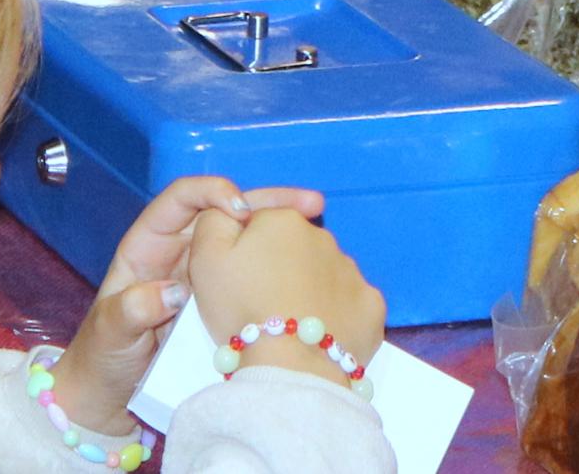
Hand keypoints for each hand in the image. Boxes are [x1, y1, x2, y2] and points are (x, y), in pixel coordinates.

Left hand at [48, 178, 325, 433]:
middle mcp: (180, 253)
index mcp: (149, 245)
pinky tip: (306, 266)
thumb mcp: (109, 333)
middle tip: (308, 202)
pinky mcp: (220, 304)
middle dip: (266, 201)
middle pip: (226, 212)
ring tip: (318, 222)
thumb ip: (131, 311)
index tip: (240, 208)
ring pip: (244, 241)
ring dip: (280, 228)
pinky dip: (276, 268)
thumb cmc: (101, 357)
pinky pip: (249, 277)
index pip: (182, 199)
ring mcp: (204, 278)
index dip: (211, 193)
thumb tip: (172, 292)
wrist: (110, 398)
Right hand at [191, 204, 387, 380]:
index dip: (246, 253)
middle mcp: (323, 237)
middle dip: (280, 269)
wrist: (290, 366)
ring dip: (309, 292)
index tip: (239, 282)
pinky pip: (351, 305)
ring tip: (290, 326)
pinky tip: (319, 336)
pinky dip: (337, 316)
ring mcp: (352, 272)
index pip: (261, 226)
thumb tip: (234, 212)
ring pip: (324, 275)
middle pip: (295, 248)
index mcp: (283, 221)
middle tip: (261, 306)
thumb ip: (215, 222)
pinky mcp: (372, 306)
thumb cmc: (242, 309)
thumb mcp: (206, 258)